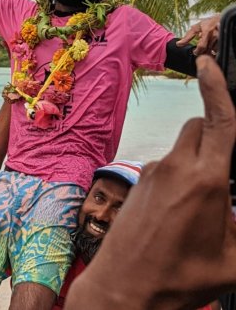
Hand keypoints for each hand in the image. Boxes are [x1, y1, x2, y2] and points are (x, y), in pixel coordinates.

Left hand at [65, 55, 235, 309]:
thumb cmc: (178, 277)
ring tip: (206, 202)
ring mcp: (152, 172)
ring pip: (181, 147)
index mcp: (204, 179)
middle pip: (197, 127)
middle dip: (214, 132)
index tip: (208, 61)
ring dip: (198, 159)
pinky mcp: (138, 182)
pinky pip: (166, 166)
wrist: (122, 286)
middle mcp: (175, 167)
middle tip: (227, 167)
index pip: (217, 120)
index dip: (216, 87)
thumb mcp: (232, 259)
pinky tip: (183, 209)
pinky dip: (181, 174)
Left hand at [176, 15, 219, 55]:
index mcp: (207, 32)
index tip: (194, 52)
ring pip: (213, 51)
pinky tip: (212, 46)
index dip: (197, 51)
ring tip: (206, 46)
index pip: (202, 46)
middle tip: (199, 49)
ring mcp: (221, 38)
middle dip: (202, 52)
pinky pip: (218, 50)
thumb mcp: (196, 28)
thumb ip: (187, 37)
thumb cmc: (208, 23)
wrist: (221, 19)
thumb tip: (178, 44)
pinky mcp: (224, 41)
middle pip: (207, 50)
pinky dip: (214, 50)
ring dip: (208, 51)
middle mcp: (215, 35)